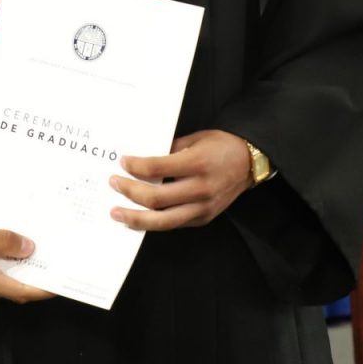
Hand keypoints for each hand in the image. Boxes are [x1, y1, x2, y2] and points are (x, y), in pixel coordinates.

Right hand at [0, 221, 52, 308]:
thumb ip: (3, 240)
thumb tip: (28, 248)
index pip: (25, 292)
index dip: (45, 288)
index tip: (62, 281)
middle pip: (15, 288)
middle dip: (32, 274)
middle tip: (48, 254)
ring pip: (2, 284)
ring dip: (15, 269)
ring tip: (26, 246)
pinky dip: (0, 269)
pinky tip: (2, 251)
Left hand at [112, 130, 252, 231]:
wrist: (250, 163)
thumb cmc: (221, 146)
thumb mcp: (194, 140)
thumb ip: (169, 150)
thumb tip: (142, 159)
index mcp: (197, 163)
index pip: (158, 167)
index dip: (136, 166)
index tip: (123, 162)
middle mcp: (200, 188)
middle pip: (156, 198)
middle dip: (130, 192)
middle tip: (113, 183)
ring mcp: (203, 207)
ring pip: (163, 221)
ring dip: (136, 218)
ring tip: (117, 213)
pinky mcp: (203, 218)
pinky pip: (174, 224)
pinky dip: (153, 222)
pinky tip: (138, 217)